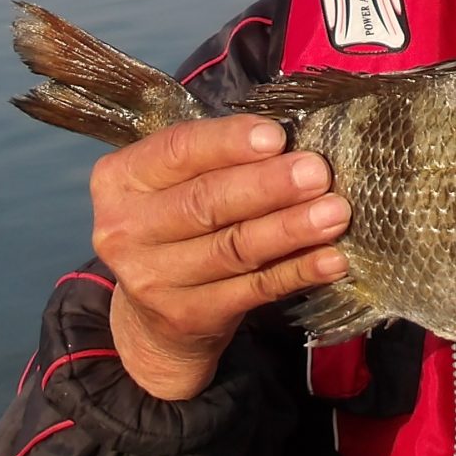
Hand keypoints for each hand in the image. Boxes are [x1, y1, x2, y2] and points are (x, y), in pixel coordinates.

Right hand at [89, 115, 350, 400]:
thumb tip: (291, 142)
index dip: (228, 142)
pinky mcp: (186, 317)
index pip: (176, 151)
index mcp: (120, 180)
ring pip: (233, 249)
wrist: (151, 319)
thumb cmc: (177, 225)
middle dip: (268, 186)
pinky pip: (253, 290)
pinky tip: (331, 259)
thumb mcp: (176, 184)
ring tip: (336, 212)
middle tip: (318, 172)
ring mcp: (152, 280)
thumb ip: (218, 160)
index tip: (277, 136)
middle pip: (205, 203)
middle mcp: (125, 230)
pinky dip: (297, 272)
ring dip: (290, 229)